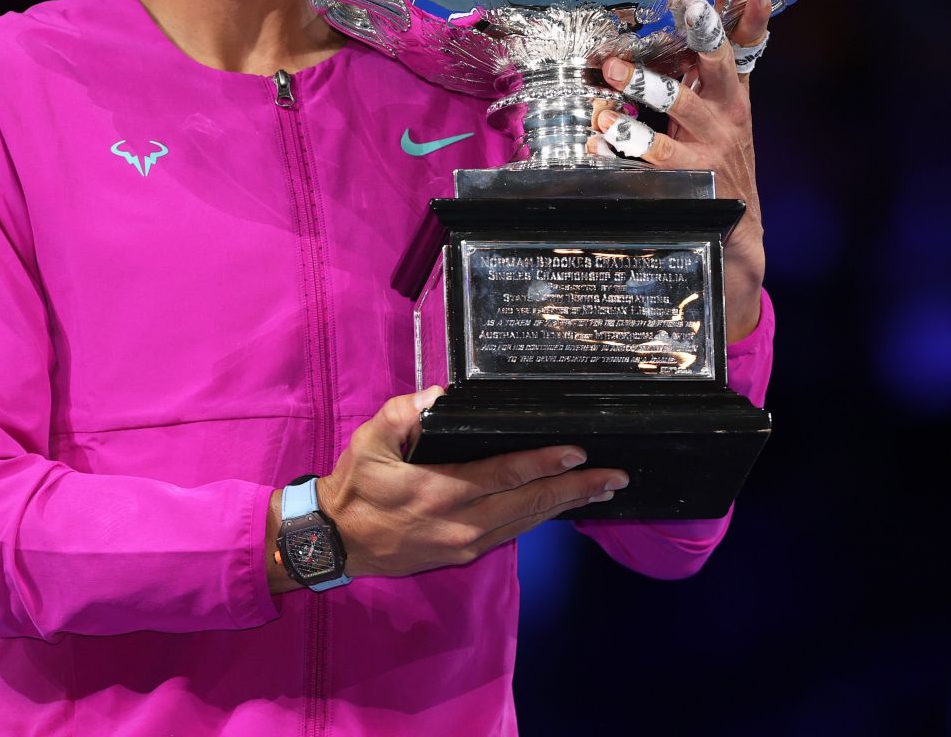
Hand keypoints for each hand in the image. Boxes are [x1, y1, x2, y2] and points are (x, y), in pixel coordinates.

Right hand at [269, 388, 627, 590]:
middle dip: (574, 489)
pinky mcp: (463, 554)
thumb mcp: (370, 440)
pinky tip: (559, 507)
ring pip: (526, 523)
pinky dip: (539, 519)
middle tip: (614, 477)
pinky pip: (511, 534)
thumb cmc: (356, 485)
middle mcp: (461, 523)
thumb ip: (404, 414)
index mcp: (440, 491)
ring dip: (565, 506)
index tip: (578, 453)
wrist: (336, 541)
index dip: (543, 464)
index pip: (504, 475)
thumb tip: (439, 396)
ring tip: (600, 491)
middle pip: (529, 504)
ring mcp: (465, 544)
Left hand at [587, 0, 768, 340]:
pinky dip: (617, 152)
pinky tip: (594, 144)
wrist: (737, 229)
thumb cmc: (721, 153)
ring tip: (606, 104)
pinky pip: (651, 161)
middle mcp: (728, 116)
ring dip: (641, 98)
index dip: (740, 13)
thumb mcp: (726, 108)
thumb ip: (719, 56)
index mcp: (734, 94)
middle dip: (689, 42)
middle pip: (715, 69)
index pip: (743, 44)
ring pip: (679, 114)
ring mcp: (712, 148)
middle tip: (663, 16)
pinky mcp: (691, 181)